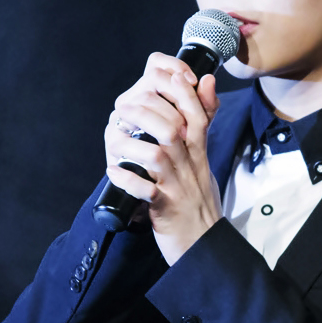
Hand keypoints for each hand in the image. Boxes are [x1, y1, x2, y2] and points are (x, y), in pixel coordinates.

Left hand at [104, 52, 222, 264]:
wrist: (204, 242)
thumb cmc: (196, 196)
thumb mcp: (202, 156)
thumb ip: (202, 119)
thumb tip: (208, 80)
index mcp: (198, 151)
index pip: (195, 113)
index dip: (179, 92)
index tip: (162, 79)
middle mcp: (189, 166)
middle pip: (173, 128)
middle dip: (145, 112)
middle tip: (123, 109)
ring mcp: (177, 187)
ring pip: (157, 156)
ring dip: (131, 144)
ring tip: (114, 138)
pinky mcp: (165, 209)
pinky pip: (145, 192)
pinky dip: (126, 180)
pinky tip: (114, 172)